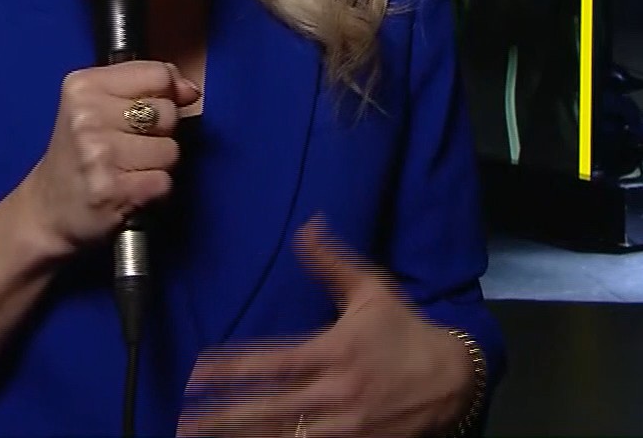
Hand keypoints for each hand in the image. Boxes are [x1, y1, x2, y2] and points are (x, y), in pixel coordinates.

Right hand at [16, 61, 200, 258]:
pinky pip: (164, 182)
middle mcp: (88, 116)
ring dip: (158, 165)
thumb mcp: (100, 106)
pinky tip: (129, 190)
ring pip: (171, 150)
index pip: (159, 74)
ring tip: (127, 170)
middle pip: (168, 113)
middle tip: (128, 147)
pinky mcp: (112, 189)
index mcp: (84, 86)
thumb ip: (147, 87)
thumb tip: (190, 90)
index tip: (145, 113)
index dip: (164, 96)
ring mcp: (99, 153)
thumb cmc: (78, 156)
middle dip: (160, 134)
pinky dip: (154, 191)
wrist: (47, 210)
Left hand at [178, 218, 473, 436]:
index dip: (233, 367)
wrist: (455, 378)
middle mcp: (336, 391)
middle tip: (187, 419)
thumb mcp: (372, 289)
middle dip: (226, 416)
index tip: (197, 371)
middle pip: (271, 408)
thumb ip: (332, 262)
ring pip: (285, 437)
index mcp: (334, 350)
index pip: (273, 361)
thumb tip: (306, 225)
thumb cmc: (406, 330)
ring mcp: (346, 425)